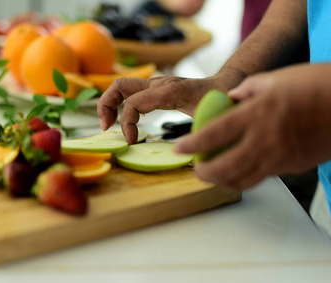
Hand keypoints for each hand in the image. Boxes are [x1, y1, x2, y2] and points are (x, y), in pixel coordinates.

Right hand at [97, 67, 246, 144]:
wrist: (225, 85)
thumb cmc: (220, 101)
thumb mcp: (211, 117)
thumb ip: (200, 130)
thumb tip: (188, 151)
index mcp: (169, 91)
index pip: (133, 103)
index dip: (127, 125)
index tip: (134, 143)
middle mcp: (159, 84)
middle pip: (120, 85)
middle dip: (106, 105)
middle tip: (105, 128)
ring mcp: (157, 84)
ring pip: (122, 86)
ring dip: (110, 104)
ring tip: (108, 125)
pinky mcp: (157, 89)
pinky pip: (132, 93)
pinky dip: (122, 105)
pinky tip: (126, 122)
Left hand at [174, 63, 330, 189]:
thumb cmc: (319, 84)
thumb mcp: (276, 78)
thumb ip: (247, 91)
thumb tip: (230, 101)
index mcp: (258, 113)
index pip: (214, 134)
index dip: (192, 145)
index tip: (179, 149)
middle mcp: (265, 139)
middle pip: (224, 168)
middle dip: (203, 173)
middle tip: (195, 169)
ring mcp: (280, 157)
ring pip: (242, 180)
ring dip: (222, 181)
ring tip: (212, 175)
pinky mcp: (293, 167)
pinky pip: (262, 178)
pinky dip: (245, 179)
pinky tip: (238, 172)